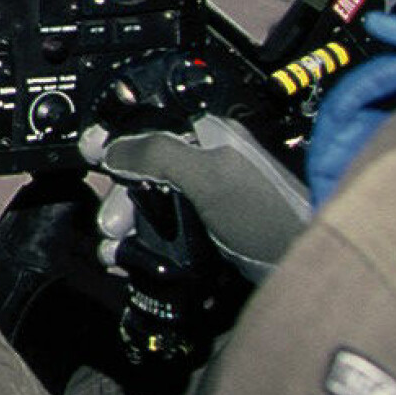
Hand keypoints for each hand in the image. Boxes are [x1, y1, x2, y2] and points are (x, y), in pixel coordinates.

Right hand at [81, 113, 310, 282]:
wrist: (304, 268)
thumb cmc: (266, 214)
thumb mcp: (208, 175)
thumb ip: (155, 153)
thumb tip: (109, 147)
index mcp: (207, 137)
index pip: (150, 126)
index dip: (117, 139)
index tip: (91, 155)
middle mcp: (204, 165)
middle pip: (141, 170)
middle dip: (119, 197)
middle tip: (113, 224)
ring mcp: (205, 202)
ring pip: (148, 205)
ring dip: (124, 227)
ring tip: (117, 249)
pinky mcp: (205, 236)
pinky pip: (161, 234)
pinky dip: (140, 246)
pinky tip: (129, 260)